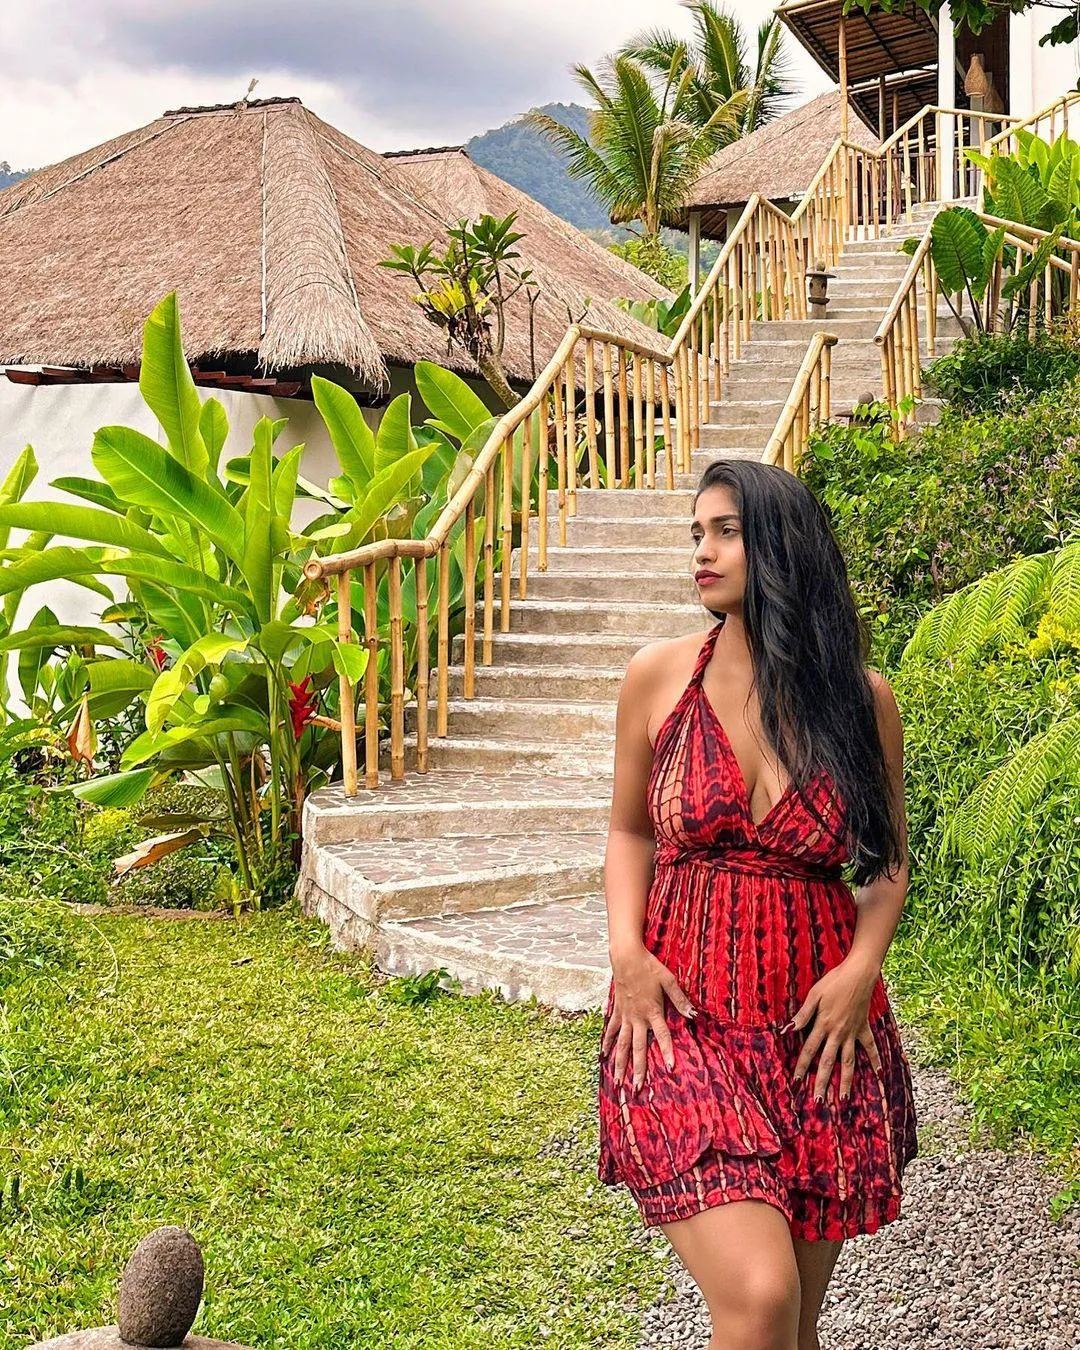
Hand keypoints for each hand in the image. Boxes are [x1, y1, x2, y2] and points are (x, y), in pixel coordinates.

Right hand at [602, 945, 696, 1092]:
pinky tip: (603, 1056)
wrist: (626, 957)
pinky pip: (612, 1030)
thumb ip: (680, 999)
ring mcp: (625, 1016)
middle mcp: (638, 1018)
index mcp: (653, 1011)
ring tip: (618, 1081)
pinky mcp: (617, 1011)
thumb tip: (693, 1014)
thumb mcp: (669, 980)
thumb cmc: (649, 967)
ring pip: (622, 1044)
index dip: (666, 1052)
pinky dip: (607, 1043)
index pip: (662, 1036)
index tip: (668, 1069)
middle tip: (637, 1089)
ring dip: (620, 1064)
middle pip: (638, 1048)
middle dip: (638, 1070)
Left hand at [784, 955, 882, 1100]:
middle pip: (828, 1062)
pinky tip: (878, 1073)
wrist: (859, 974)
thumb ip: (802, 1014)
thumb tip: (787, 1029)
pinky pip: (870, 1047)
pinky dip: (874, 1059)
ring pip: (848, 1061)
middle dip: (822, 1083)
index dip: (802, 1066)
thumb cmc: (834, 981)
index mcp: (823, 1025)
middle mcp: (837, 1033)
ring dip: (846, 1081)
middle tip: (819, 1102)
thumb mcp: (814, 994)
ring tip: (844, 1099)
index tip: (797, 1082)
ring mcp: (852, 1032)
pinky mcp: (863, 1027)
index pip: (809, 1050)